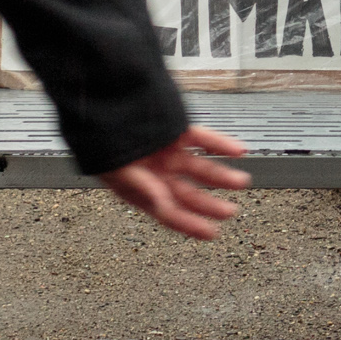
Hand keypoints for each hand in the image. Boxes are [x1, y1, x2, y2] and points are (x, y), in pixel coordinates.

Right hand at [98, 126, 249, 240]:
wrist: (100, 106)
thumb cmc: (99, 142)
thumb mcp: (118, 172)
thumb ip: (143, 189)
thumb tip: (164, 206)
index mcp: (142, 189)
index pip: (170, 212)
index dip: (190, 224)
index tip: (211, 233)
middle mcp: (157, 173)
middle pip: (189, 193)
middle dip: (210, 204)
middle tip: (230, 211)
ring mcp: (168, 153)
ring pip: (201, 167)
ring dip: (222, 176)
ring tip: (241, 181)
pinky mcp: (176, 132)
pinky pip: (203, 139)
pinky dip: (221, 144)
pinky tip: (238, 150)